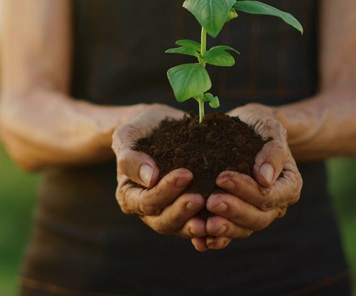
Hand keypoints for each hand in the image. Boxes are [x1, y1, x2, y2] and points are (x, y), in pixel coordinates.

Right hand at [112, 104, 206, 238]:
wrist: (157, 128)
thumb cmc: (140, 130)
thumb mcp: (128, 136)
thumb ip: (131, 157)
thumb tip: (150, 178)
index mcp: (129, 196)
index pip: (146, 202)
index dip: (165, 192)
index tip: (185, 174)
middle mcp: (148, 211)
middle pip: (164, 222)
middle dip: (183, 211)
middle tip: (201, 198)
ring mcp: (169, 213)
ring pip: (183, 228)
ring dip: (199, 224)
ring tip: (216, 215)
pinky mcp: (189, 212)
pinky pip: (201, 225)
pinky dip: (212, 227)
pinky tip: (227, 221)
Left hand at [195, 103, 302, 250]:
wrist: (246, 129)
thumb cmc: (258, 125)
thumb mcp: (268, 127)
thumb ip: (272, 151)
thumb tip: (265, 179)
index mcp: (288, 185)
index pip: (269, 195)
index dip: (246, 190)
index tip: (221, 177)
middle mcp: (275, 205)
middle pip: (258, 218)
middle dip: (233, 211)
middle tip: (210, 201)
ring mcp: (256, 213)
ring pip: (243, 229)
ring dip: (223, 229)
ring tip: (203, 224)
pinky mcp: (237, 218)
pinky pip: (228, 234)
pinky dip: (214, 239)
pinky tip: (198, 239)